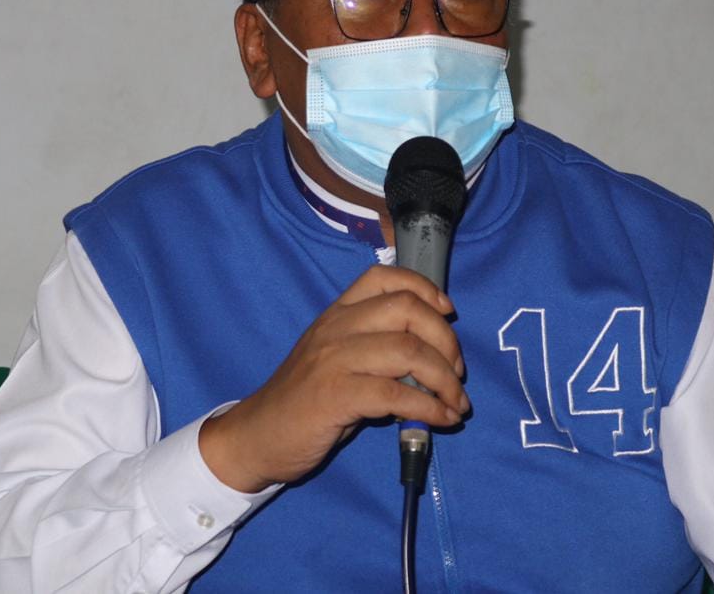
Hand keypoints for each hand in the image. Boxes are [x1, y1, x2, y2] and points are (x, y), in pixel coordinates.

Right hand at [198, 265, 468, 492]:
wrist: (257, 436)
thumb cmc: (304, 401)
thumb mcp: (336, 360)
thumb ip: (376, 350)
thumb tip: (433, 361)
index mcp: (337, 314)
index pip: (383, 277)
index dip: (424, 288)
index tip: (447, 312)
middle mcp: (336, 328)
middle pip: (407, 311)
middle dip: (446, 340)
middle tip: (457, 372)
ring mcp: (334, 360)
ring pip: (407, 351)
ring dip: (445, 379)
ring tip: (456, 402)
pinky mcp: (335, 395)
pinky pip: (396, 394)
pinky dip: (429, 407)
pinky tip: (440, 419)